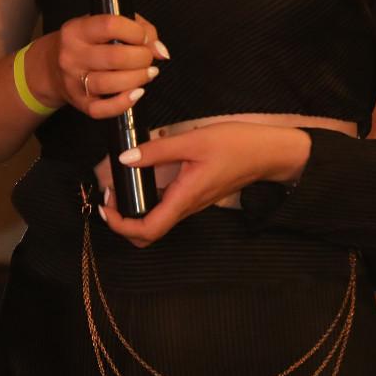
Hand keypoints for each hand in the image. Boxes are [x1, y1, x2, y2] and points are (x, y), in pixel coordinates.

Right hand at [38, 13, 168, 119]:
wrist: (51, 68)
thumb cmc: (87, 43)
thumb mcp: (104, 25)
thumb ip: (138, 29)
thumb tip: (160, 50)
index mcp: (77, 30)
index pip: (110, 25)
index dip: (136, 32)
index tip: (143, 37)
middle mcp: (72, 55)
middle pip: (115, 57)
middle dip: (142, 58)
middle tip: (147, 58)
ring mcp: (74, 81)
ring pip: (111, 83)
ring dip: (138, 78)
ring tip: (148, 73)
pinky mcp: (80, 103)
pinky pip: (103, 109)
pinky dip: (124, 103)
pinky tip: (137, 93)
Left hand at [100, 123, 309, 247]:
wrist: (269, 152)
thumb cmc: (237, 145)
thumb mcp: (194, 140)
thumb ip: (158, 150)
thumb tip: (125, 159)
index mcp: (185, 198)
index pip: (148, 231)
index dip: (121, 226)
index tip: (107, 206)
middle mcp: (187, 208)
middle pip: (149, 234)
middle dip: (123, 223)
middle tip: (109, 196)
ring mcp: (192, 204)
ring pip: (157, 222)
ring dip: (133, 211)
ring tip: (120, 185)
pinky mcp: (196, 196)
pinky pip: (167, 207)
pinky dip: (148, 199)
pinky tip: (142, 176)